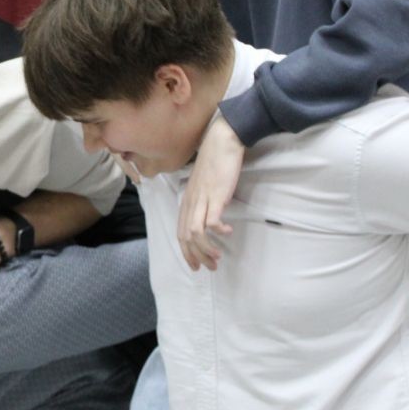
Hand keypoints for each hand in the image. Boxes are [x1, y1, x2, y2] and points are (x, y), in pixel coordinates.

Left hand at [178, 114, 242, 270]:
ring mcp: (202, 199)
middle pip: (186, 237)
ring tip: (218, 257)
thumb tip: (209, 218)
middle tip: (209, 268)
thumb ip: (203, 201)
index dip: (186, 252)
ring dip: (206, 249)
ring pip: (196, 233)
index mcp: (187, 201)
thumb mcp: (204, 184)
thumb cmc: (215, 162)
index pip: (180, 233)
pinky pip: (212, 220)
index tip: (195, 266)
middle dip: (196, 257)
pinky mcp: (215, 195)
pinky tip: (228, 232)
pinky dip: (218, 231)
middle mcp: (191, 202)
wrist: (222, 141)